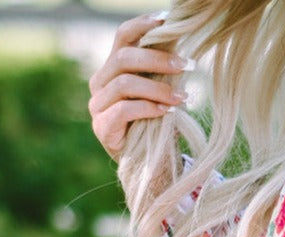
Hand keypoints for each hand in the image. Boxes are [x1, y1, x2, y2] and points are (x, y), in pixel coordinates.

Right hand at [88, 14, 190, 160]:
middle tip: (187, 65)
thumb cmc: (157, 126)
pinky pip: (125, 109)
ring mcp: (97, 106)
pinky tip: (169, 112)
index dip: (143, 25)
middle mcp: (100, 83)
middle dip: (158, 59)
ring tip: (183, 96)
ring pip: (125, 83)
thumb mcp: (160, 92)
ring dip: (158, 88)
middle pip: (124, 58)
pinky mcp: (102, 128)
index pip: (122, 37)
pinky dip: (150, 108)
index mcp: (112, 68)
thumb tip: (182, 40)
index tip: (167, 21)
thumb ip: (161, 70)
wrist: (150, 166)